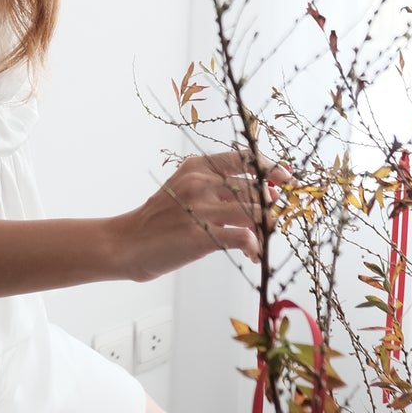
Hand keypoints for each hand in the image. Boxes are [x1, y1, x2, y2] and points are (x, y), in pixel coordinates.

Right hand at [114, 148, 291, 283]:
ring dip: (266, 229)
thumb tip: (256, 195)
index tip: (285, 177)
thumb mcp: (182, 189)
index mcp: (197, 167)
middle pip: (256, 189)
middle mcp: (201, 182)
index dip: (270, 166)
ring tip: (261, 242)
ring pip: (256, 212)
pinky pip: (244, 237)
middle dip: (271, 207)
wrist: (126, 243)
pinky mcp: (202, 235)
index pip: (244, 158)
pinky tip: (251, 254)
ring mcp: (201, 208)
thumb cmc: (157, 220)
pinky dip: (255, 246)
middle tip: (273, 223)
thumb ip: (214, 187)